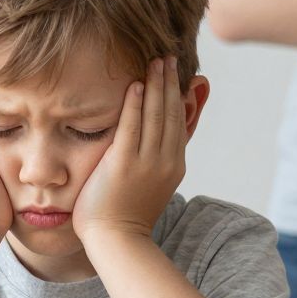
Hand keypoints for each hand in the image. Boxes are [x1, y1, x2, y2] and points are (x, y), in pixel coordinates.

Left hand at [73, 57, 186, 249]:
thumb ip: (156, 161)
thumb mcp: (151, 185)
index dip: (178, 95)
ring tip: (156, 61)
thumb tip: (158, 142)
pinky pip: (132, 127)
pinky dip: (136, 104)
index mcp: (174, 165)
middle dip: (170, 82)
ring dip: (156, 85)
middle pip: (172, 113)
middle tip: (169, 56)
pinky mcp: (123, 165)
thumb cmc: (126, 215)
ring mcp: (147, 163)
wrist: (117, 241)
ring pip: (156, 115)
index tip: (176, 73)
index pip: (179, 122)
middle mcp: (166, 161)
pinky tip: (136, 85)